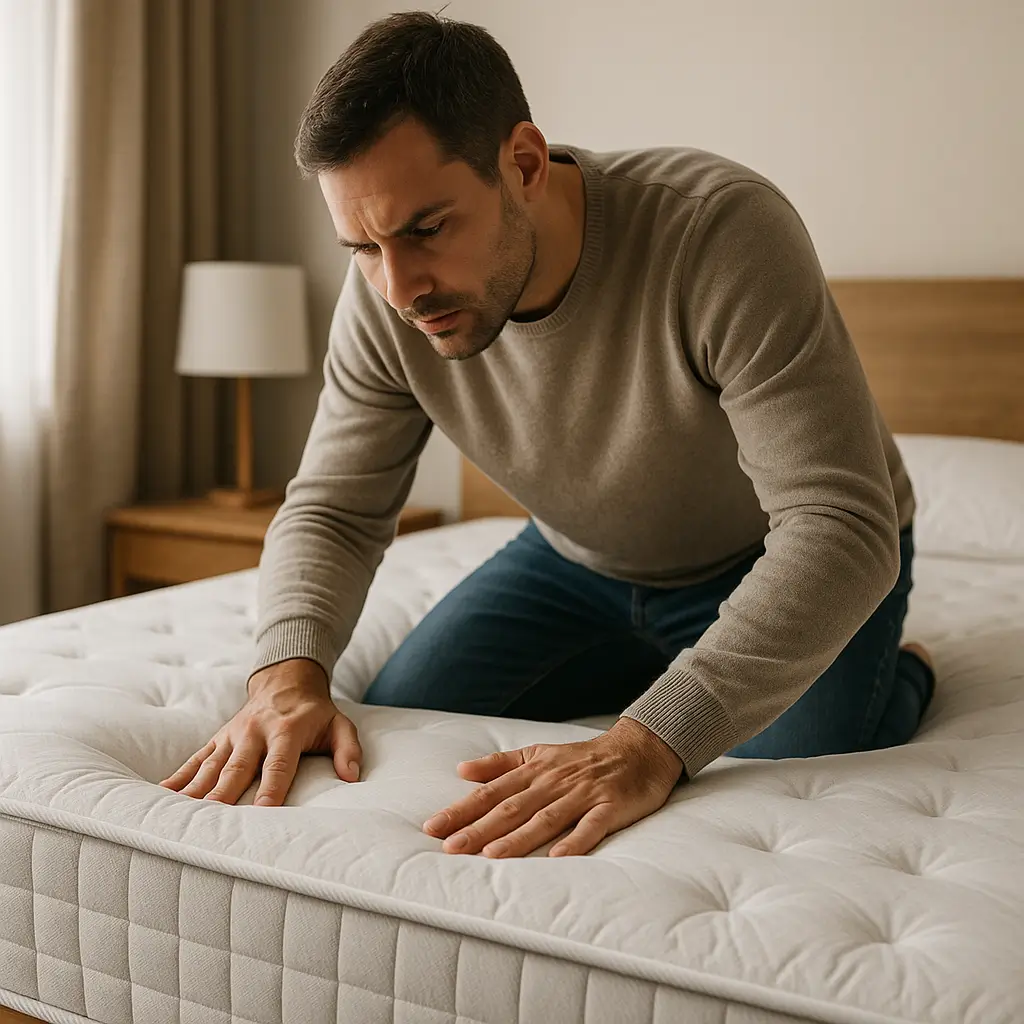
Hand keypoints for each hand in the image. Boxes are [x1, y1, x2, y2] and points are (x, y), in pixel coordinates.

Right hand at [159, 658, 360, 805]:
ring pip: (211, 767)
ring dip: (195, 792)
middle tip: (209, 822)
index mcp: (286, 731)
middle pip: (237, 768)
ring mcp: (232, 736)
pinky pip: (195, 760)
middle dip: (224, 795)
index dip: (272, 788)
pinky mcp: (218, 739)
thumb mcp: (339, 725)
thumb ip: (348, 749)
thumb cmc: (315, 713)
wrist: (286, 680)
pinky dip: (178, 778)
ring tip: (177, 817)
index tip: (264, 812)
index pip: (279, 764)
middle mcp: (254, 733)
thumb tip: (352, 776)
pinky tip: (160, 796)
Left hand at [423, 717, 684, 857]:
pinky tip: (558, 858)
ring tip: (491, 855)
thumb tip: (462, 770)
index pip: (491, 792)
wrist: (640, 748)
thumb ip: (501, 763)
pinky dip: (575, 842)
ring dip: (518, 837)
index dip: (461, 809)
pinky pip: (591, 826)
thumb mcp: (539, 753)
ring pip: (546, 818)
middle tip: (449, 847)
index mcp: (535, 770)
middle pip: (512, 807)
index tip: (433, 827)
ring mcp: (583, 794)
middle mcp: (554, 781)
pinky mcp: (610, 806)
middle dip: (479, 827)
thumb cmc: (584, 757)